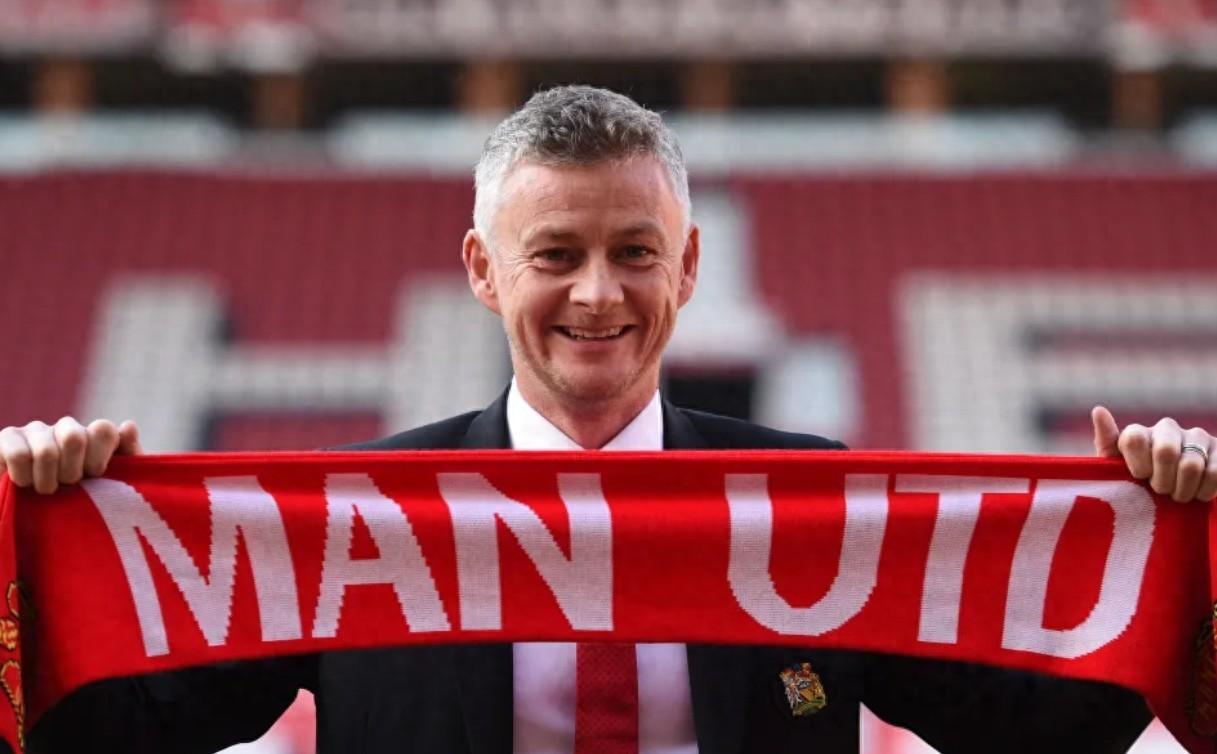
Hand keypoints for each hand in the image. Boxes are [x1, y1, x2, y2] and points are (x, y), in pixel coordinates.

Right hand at [0, 418, 141, 494]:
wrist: (36, 518)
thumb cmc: (85, 502)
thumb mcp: (114, 486)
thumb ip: (129, 458)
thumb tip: (128, 425)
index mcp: (95, 436)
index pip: (103, 429)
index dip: (98, 458)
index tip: (94, 477)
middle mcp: (67, 428)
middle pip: (74, 437)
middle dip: (72, 472)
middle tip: (68, 486)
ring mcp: (36, 430)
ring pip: (46, 451)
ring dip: (47, 481)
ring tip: (46, 490)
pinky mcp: (8, 438)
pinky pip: (18, 454)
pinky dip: (23, 477)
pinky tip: (25, 484)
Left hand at [1092, 406, 1215, 502]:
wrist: (1173, 499)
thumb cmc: (1137, 486)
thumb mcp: (1114, 471)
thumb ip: (1106, 443)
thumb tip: (1099, 410)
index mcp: (1138, 433)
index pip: (1135, 438)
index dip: (1139, 465)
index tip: (1139, 479)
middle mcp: (1167, 428)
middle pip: (1165, 452)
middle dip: (1162, 482)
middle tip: (1161, 492)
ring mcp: (1196, 436)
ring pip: (1192, 466)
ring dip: (1183, 490)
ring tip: (1178, 496)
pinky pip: (1215, 472)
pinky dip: (1205, 491)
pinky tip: (1197, 494)